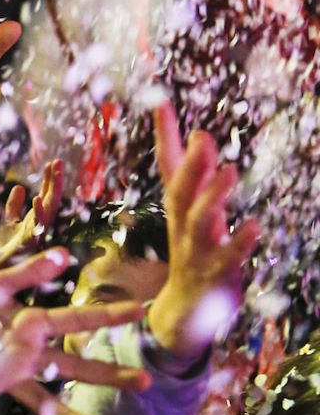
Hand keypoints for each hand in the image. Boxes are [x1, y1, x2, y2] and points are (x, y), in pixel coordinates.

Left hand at [0, 160, 61, 271]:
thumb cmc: (5, 252)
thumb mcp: (8, 223)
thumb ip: (13, 207)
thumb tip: (19, 187)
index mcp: (36, 221)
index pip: (46, 197)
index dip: (50, 180)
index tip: (53, 162)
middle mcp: (39, 228)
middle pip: (51, 202)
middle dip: (55, 182)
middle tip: (56, 161)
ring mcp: (35, 237)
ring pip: (47, 212)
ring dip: (51, 192)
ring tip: (53, 173)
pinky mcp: (27, 247)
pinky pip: (35, 228)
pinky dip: (37, 213)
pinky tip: (36, 198)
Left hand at [0, 250, 147, 414]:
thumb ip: (26, 273)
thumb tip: (64, 254)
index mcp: (31, 325)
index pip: (76, 320)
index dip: (108, 316)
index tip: (142, 310)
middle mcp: (26, 356)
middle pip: (72, 367)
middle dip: (107, 375)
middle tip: (145, 383)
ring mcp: (5, 376)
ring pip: (41, 399)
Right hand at [147, 102, 258, 365]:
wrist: (184, 311)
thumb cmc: (192, 251)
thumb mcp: (190, 210)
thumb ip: (192, 173)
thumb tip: (198, 132)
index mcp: (178, 207)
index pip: (168, 166)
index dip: (166, 135)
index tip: (161, 103)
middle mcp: (182, 225)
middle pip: (181, 192)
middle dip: (191, 166)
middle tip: (204, 139)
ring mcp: (196, 251)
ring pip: (199, 223)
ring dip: (213, 197)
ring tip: (229, 171)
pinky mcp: (216, 274)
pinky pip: (227, 258)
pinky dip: (239, 243)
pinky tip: (253, 227)